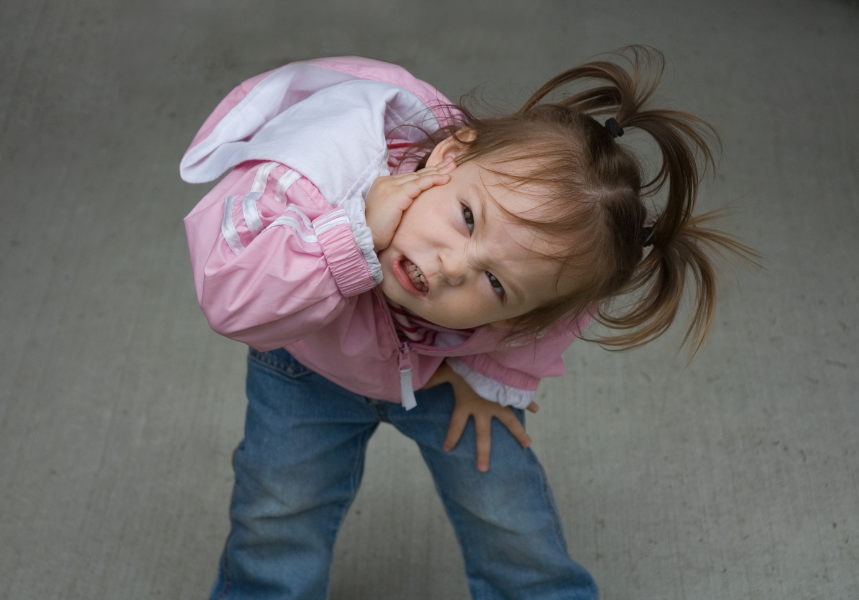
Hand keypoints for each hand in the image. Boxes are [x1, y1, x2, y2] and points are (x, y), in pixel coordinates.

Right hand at [365, 160, 454, 252]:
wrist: (364, 236)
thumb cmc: (376, 231)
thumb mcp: (390, 213)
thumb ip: (401, 203)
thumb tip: (415, 203)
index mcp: (385, 184)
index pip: (410, 177)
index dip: (427, 173)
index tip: (442, 168)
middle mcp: (387, 181)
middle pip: (416, 173)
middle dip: (435, 168)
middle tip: (452, 162)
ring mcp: (392, 186)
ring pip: (419, 177)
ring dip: (438, 171)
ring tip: (453, 167)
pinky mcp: (397, 194)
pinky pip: (419, 184)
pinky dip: (433, 180)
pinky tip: (445, 178)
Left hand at [423, 363, 539, 471]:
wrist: (490, 358)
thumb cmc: (466, 365)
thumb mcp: (446, 371)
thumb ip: (433, 379)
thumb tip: (415, 384)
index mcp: (467, 405)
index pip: (456, 425)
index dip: (451, 438)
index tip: (447, 449)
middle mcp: (484, 409)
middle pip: (483, 436)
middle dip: (483, 453)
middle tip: (483, 470)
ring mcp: (500, 402)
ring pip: (510, 422)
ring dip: (518, 433)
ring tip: (527, 446)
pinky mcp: (511, 392)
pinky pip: (521, 399)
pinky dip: (529, 402)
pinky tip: (536, 409)